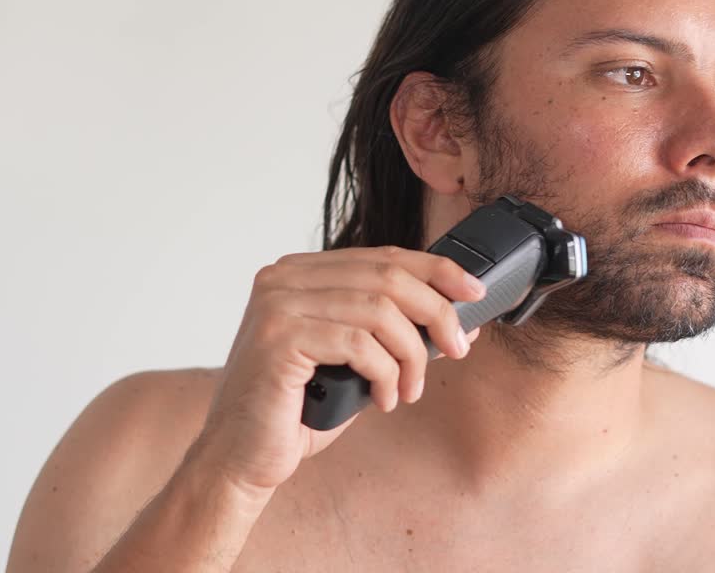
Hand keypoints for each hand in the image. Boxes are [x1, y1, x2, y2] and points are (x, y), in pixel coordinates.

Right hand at [188, 245, 486, 498]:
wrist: (241, 457)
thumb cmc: (297, 410)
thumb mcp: (353, 358)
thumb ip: (390, 329)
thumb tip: (456, 317)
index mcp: (300, 273)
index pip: (383, 257)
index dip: (437, 270)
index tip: (474, 293)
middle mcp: (284, 278)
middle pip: (388, 277)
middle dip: (436, 312)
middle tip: (459, 348)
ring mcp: (277, 305)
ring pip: (380, 310)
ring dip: (411, 354)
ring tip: (409, 390)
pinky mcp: (279, 338)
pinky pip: (360, 343)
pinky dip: (385, 373)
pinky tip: (384, 398)